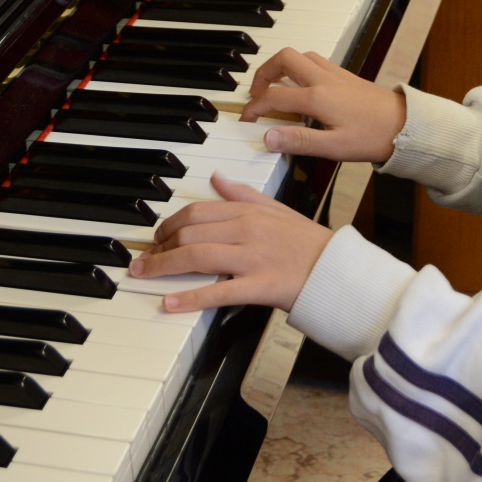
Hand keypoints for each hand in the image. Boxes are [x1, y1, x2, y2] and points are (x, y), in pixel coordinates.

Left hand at [129, 173, 333, 312]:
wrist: (337, 270)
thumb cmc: (308, 242)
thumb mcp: (276, 209)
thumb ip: (243, 195)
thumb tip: (216, 179)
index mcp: (249, 211)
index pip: (197, 211)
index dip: (169, 224)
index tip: (156, 236)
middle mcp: (247, 230)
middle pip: (190, 233)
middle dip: (159, 246)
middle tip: (143, 259)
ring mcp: (252, 258)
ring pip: (197, 256)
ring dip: (163, 265)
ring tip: (144, 274)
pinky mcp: (259, 286)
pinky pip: (218, 292)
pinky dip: (190, 298)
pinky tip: (169, 302)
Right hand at [240, 48, 405, 163]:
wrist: (407, 126)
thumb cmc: (374, 137)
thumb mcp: (333, 147)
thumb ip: (298, 141)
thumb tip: (268, 138)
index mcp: (317, 97)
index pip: (273, 96)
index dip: (254, 107)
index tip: (246, 119)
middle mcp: (324, 79)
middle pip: (283, 58)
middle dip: (263, 72)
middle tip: (256, 92)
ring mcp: (336, 75)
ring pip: (300, 55)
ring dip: (282, 66)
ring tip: (274, 86)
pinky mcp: (346, 76)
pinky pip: (315, 61)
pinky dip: (299, 67)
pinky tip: (302, 86)